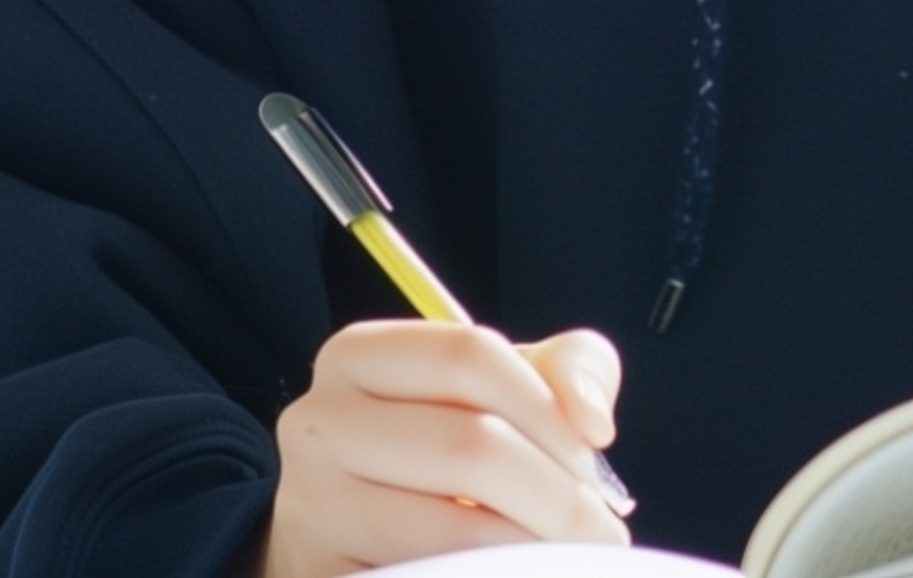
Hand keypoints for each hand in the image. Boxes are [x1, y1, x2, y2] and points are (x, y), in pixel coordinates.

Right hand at [257, 322, 628, 577]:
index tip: (593, 448)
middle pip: (471, 445)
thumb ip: (565, 369)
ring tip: (566, 556)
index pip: (470, 356)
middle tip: (600, 527)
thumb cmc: (438, 454)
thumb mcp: (497, 390)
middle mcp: (318, 425)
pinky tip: (510, 573)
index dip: (550, 405)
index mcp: (356, 357)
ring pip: (457, 532)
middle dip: (560, 494)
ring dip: (536, 550)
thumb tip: (592, 420)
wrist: (350, 541)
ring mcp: (312, 511)